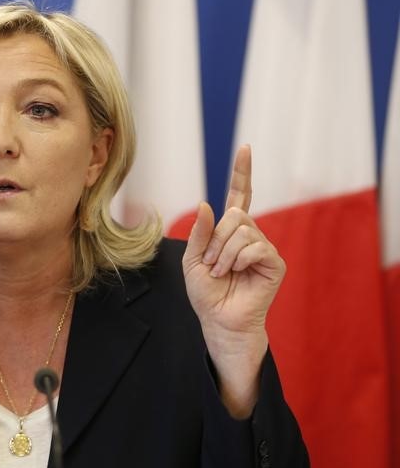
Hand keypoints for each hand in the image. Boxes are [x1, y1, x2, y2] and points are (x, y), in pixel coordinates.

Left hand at [182, 145, 284, 416]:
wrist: (217, 319)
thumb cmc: (205, 292)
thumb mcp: (192, 259)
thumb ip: (199, 232)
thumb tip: (208, 204)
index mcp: (229, 231)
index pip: (239, 195)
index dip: (242, 172)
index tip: (245, 148)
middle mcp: (250, 234)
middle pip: (236, 214)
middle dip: (216, 239)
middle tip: (211, 263)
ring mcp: (264, 247)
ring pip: (243, 230)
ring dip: (224, 253)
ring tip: (221, 271)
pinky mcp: (275, 262)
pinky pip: (256, 246)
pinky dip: (238, 259)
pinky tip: (236, 273)